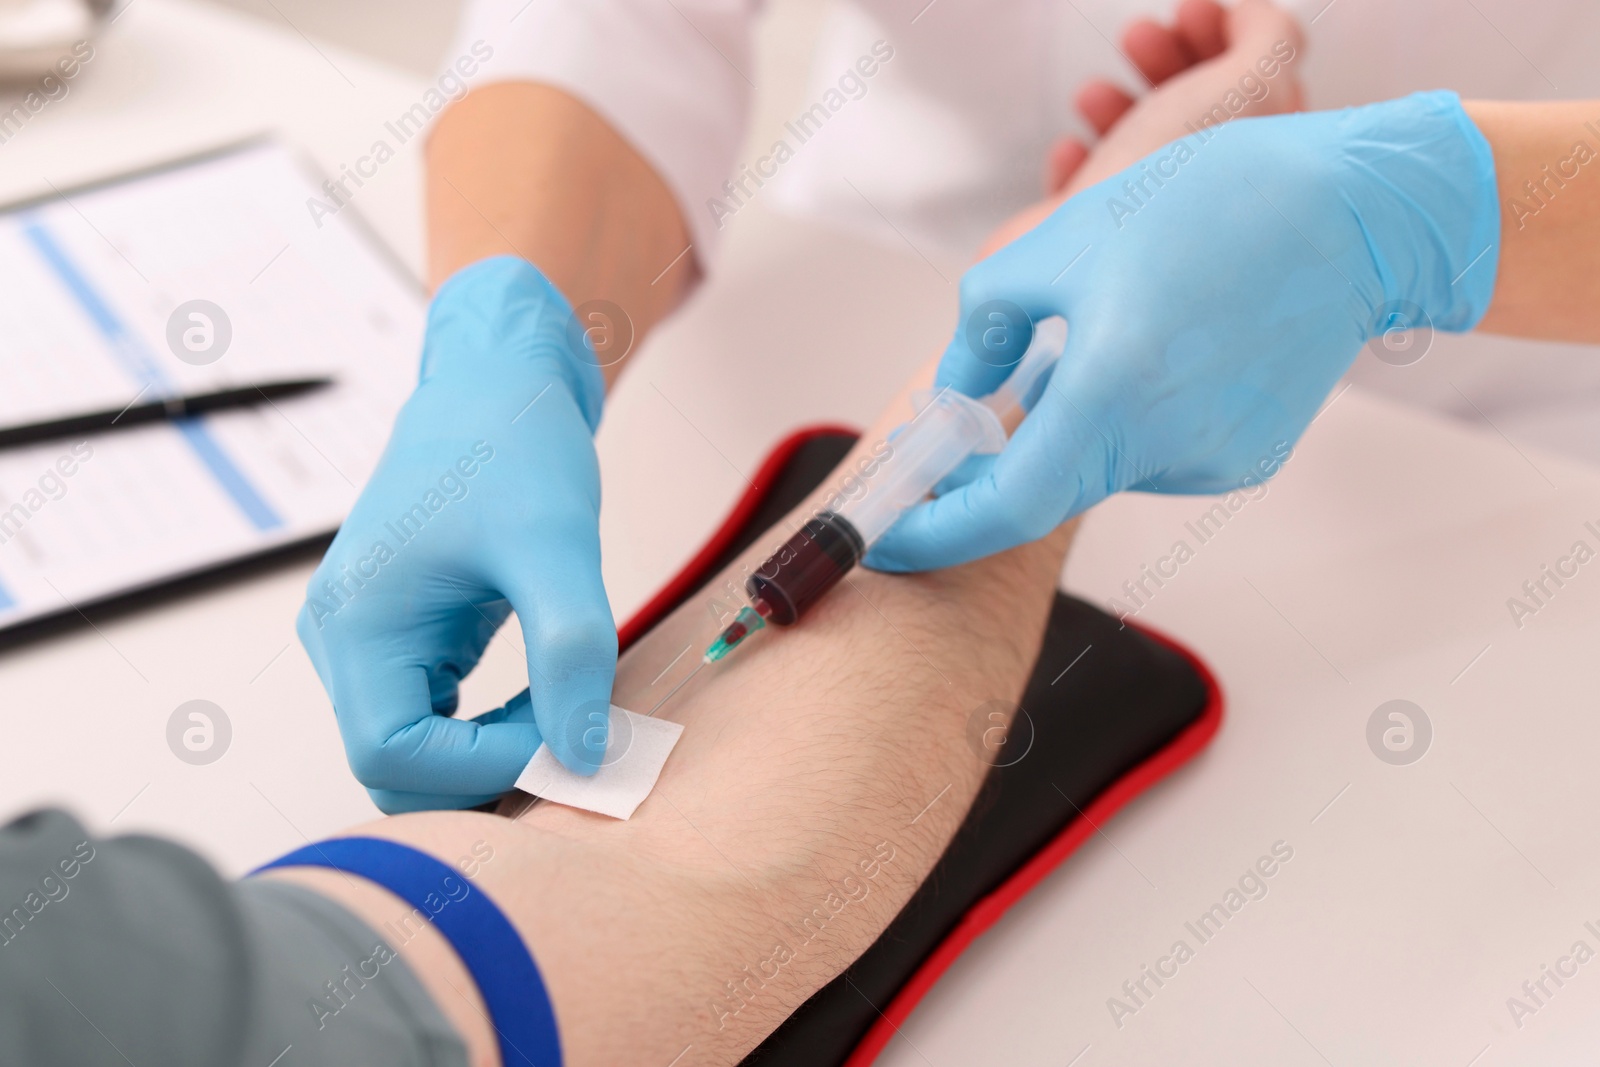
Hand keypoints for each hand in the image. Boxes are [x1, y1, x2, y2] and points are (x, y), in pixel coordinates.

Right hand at [298, 256, 614, 812]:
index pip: (388, 754)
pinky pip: (428, 718)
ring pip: (410, 750)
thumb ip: (570, 652)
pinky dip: (484, 731)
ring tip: (563, 714)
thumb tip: (583, 758)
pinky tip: (545, 699)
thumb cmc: (514, 447)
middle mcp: (340, 639)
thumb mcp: (557, 545)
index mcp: (355, 620)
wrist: (495, 383)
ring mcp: (362, 641)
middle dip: (481, 773)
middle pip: (390, 766)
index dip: (477, 771)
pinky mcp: (396, 637)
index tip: (561, 743)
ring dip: (486, 755)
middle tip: (569, 743)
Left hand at [868, 90, 1499, 570]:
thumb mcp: (1064, 242)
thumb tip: (955, 395)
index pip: (1006, 508)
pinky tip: (1161, 349)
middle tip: (960, 429)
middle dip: (992, 470)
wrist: (1355, 214)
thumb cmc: (1207, 208)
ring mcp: (1211, 463)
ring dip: (1070, 426)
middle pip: (1047, 488)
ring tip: (1103, 335)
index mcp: (1112, 393)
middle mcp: (1165, 447)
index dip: (938, 532)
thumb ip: (986, 327)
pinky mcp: (1244, 460)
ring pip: (1100, 466)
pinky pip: (1154, 454)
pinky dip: (1127, 421)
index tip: (888, 535)